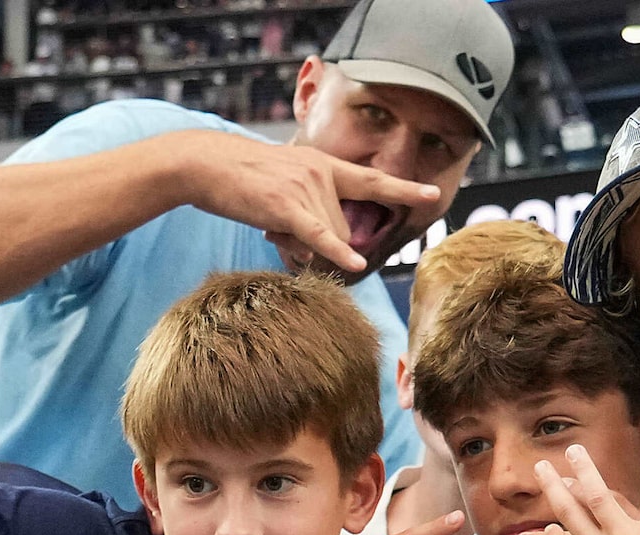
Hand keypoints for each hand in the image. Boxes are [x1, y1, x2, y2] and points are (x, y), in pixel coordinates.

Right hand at [170, 130, 441, 277]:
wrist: (205, 164)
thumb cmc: (239, 180)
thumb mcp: (281, 187)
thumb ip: (307, 212)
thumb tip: (318, 252)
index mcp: (323, 164)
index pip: (372, 179)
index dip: (404, 188)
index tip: (434, 194)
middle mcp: (321, 173)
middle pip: (341, 229)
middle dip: (318, 244)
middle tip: (279, 232)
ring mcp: (306, 187)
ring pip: (324, 239)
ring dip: (299, 249)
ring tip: (269, 228)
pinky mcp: (287, 206)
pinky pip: (319, 236)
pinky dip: (335, 253)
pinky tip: (353, 266)